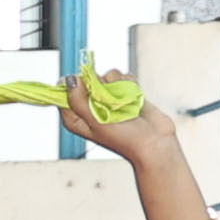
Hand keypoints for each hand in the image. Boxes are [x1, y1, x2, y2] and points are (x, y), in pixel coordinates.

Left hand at [60, 55, 178, 161]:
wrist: (155, 143)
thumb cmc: (123, 139)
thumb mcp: (95, 122)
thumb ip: (79, 101)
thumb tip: (68, 80)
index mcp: (75, 117)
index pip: (64, 92)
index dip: (75, 86)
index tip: (89, 89)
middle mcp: (90, 106)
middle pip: (87, 80)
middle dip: (100, 84)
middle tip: (110, 101)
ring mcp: (108, 99)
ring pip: (107, 75)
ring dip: (118, 85)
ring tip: (124, 103)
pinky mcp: (125, 93)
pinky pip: (124, 77)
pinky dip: (130, 84)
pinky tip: (134, 98)